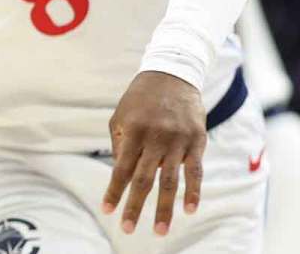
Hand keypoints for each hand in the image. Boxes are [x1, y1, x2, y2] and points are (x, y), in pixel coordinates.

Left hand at [102, 71, 205, 236]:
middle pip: (144, 179)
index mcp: (132, 131)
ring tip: (159, 230)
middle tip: (128, 230)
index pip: (121, 169)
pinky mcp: (197, 141)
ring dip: (164, 207)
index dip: (115, 191)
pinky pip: (195, 171)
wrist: (172, 74)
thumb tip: (121, 175)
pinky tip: (190, 210)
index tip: (108, 211)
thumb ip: (120, 145)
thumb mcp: (121, 116)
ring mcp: (178, 140)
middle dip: (135, 206)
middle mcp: (155, 138)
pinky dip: (193, 192)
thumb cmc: (140, 99)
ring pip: (170, 180)